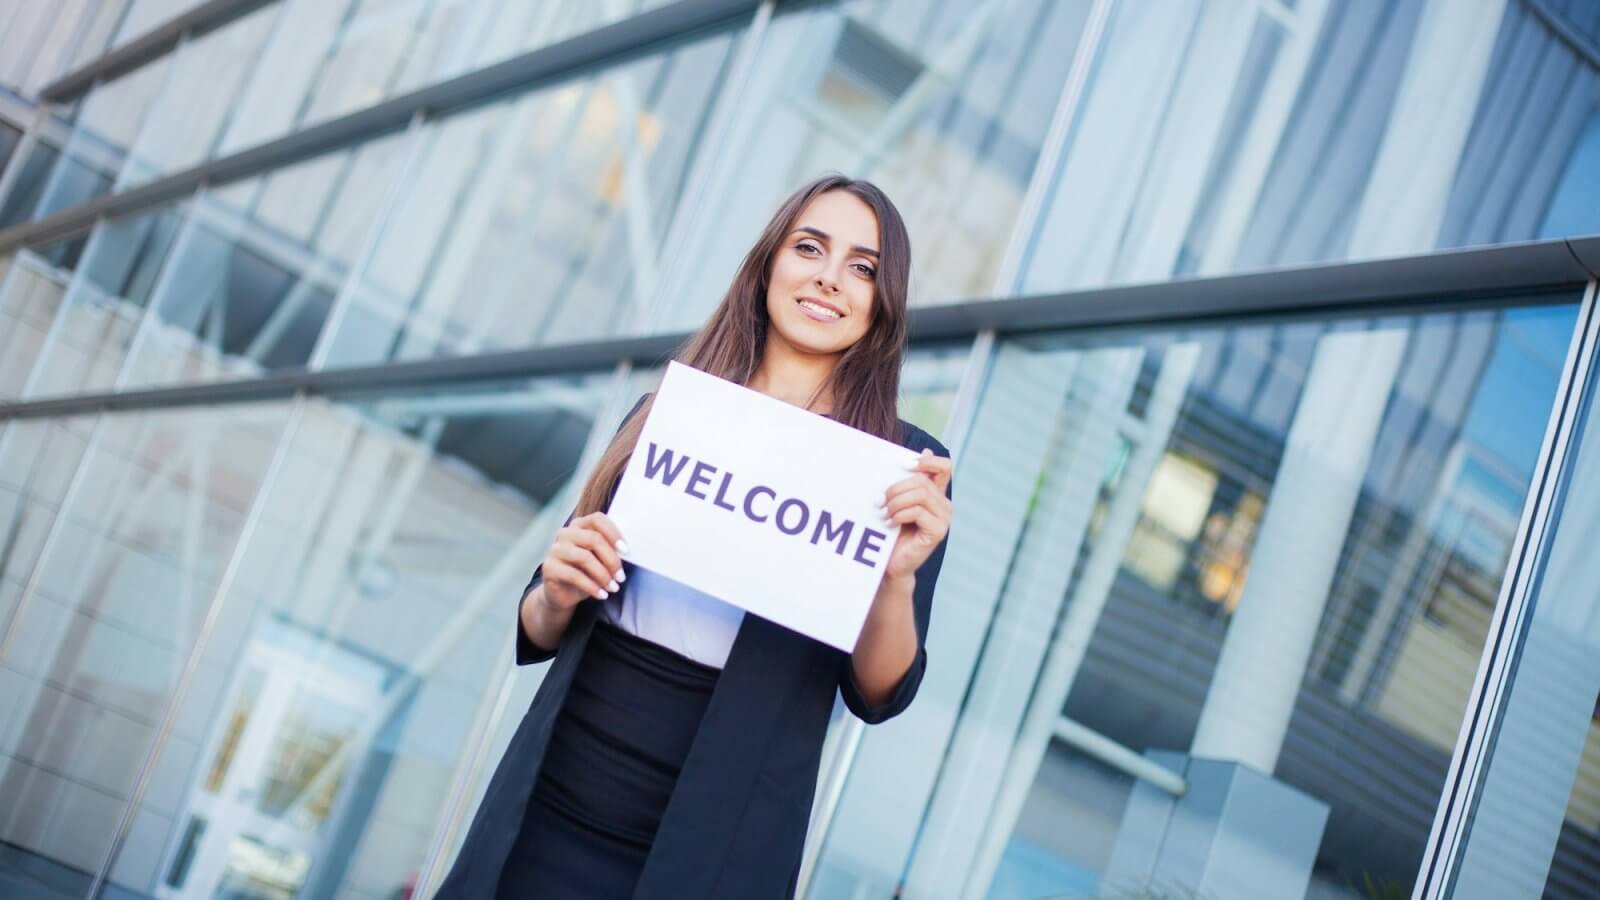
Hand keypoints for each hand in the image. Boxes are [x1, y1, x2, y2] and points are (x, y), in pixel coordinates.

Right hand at [540, 512, 627, 610]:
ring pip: (584, 557)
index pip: (597, 519)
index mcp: (579, 525)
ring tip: (613, 587)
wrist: (564, 594)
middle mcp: (565, 533)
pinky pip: (574, 575)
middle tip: (621, 577)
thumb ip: (610, 550)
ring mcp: (555, 550)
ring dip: (603, 575)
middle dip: (611, 559)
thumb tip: (627, 550)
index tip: (626, 550)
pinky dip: (591, 586)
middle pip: (593, 539)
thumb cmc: (586, 573)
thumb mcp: (600, 560)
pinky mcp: (549, 568)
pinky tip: (601, 595)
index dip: (613, 533)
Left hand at [882, 449, 952, 580]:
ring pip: (920, 495)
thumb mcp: (897, 501)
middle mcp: (944, 504)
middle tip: (880, 501)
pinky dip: (900, 514)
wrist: (890, 562)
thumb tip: (924, 452)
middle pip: (922, 481)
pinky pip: (918, 512)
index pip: (944, 467)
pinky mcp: (938, 531)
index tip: (906, 466)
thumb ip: (907, 480)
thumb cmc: (891, 532)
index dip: (928, 461)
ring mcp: (944, 518)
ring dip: (896, 502)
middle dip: (897, 488)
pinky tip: (890, 523)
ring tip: (885, 513)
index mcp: (936, 494)